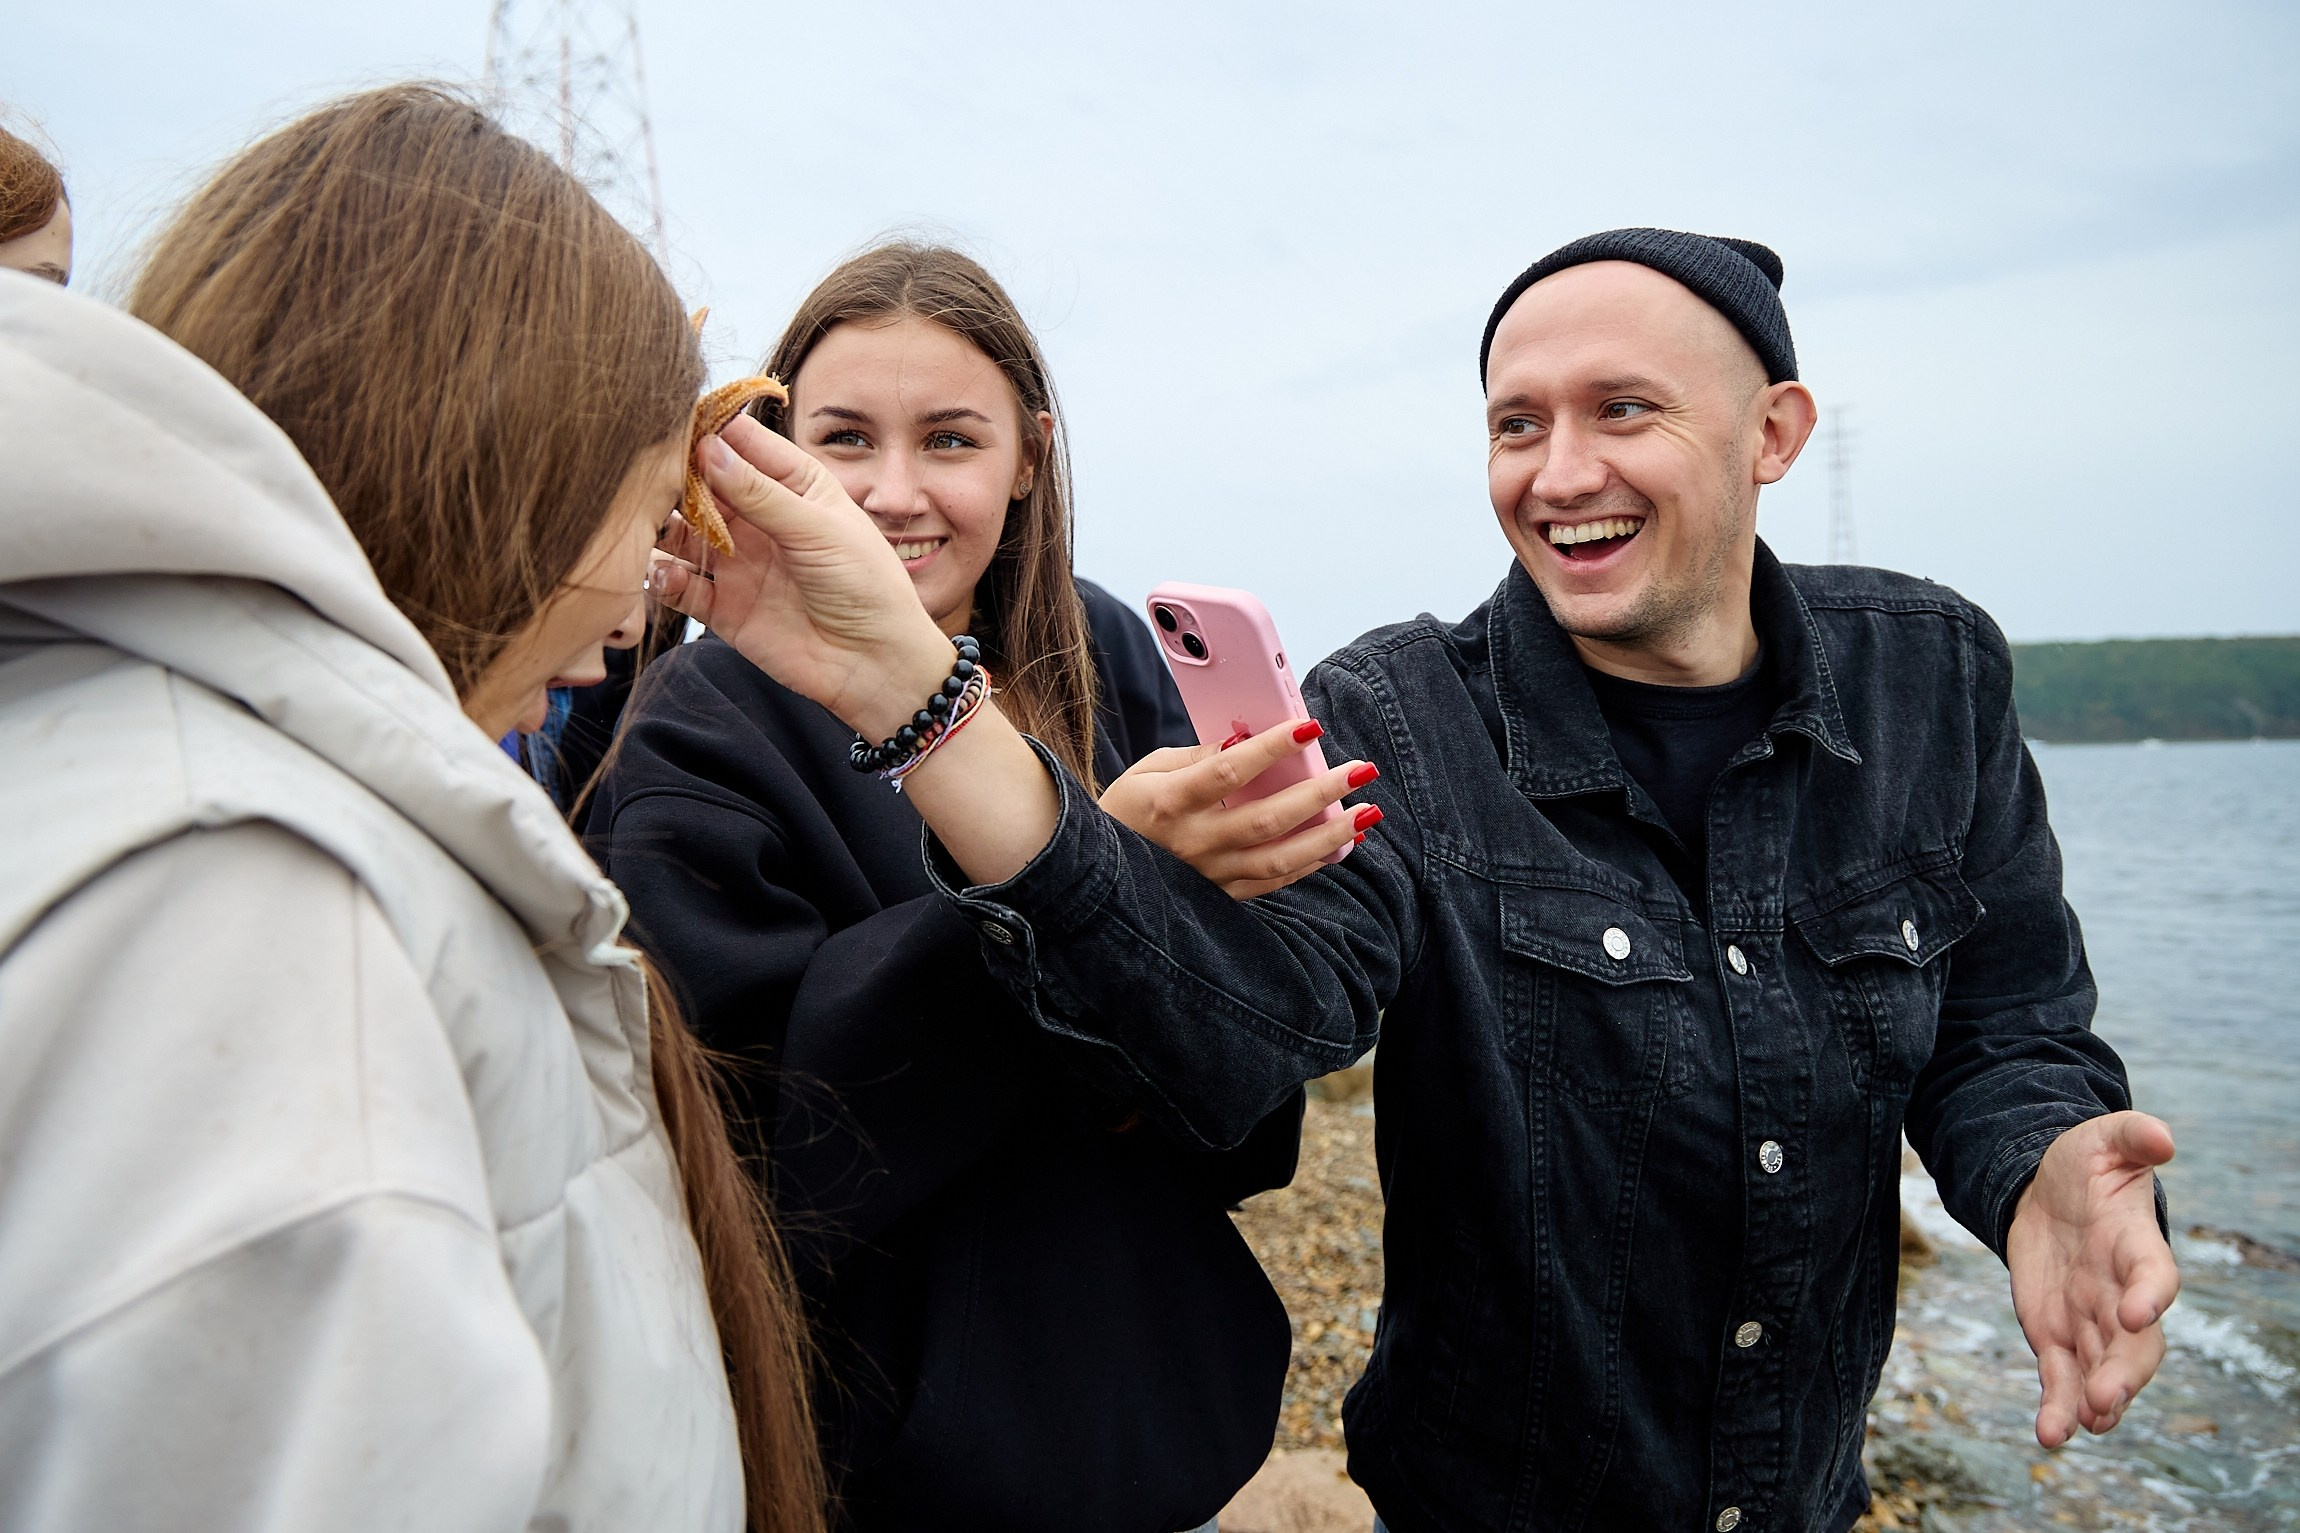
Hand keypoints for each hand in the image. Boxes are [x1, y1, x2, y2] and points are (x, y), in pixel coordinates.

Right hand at [650, 416, 953, 737]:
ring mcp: (738, 561)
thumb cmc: (866, 586)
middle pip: (702, 483)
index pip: (742, 442)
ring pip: (682, 532)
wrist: (876, 665)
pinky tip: (667, 572)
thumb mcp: (818, 529)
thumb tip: (707, 448)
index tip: (671, 421)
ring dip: (662, 526)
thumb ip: (760, 493)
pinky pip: (680, 585)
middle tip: (648, 477)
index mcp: (794, 484)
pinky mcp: (723, 606)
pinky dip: (664, 576)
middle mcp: (760, 517)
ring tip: (649, 524)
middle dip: (673, 477)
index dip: (708, 429)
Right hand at [1099, 719, 1377, 897]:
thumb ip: (1196, 755)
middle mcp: (1193, 844)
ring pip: (1280, 860)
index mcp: (1169, 803)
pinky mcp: (1222, 895)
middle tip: (1360, 771)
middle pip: (1267, 819)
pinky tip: (1341, 844)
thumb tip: (1244, 743)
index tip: (1310, 727)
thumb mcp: (1148, 770)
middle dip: (1320, 793)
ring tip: (1367, 814)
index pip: (1228, 771)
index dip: (1271, 748)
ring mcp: (1209, 875)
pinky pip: (1274, 882)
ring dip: (1330, 837)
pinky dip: (1311, 863)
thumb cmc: (1129, 808)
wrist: (1100, 873)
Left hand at [2005, 1111, 2179, 1447]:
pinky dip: (2059, 1407)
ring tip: (2085, 1423)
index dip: (2150, 1293)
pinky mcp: (2059, 1338)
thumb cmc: (2085, 1167)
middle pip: (2135, 1343)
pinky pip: (2063, 1379)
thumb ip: (2132, 1137)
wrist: (2048, 1195)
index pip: (2154, 1275)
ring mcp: (2093, 1322)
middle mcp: (2122, 1294)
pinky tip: (2052, 1433)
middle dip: (2124, 1371)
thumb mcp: (2103, 1140)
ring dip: (2096, 1399)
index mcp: (2137, 1247)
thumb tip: (2162, 1135)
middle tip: (2106, 1397)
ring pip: (2103, 1370)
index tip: (2138, 1311)